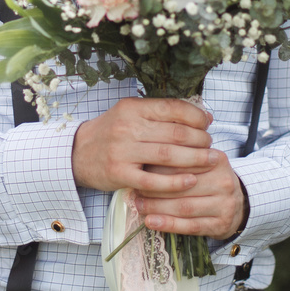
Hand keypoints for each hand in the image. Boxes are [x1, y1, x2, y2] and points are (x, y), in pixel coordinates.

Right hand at [71, 97, 214, 195]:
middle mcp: (127, 127)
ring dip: (194, 159)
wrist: (78, 153)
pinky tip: (190, 181)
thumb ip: (161, 113)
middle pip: (175, 133)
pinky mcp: (120, 174)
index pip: (172, 108)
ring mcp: (123, 151)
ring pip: (168, 155)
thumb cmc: (112, 132)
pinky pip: (153, 180)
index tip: (208, 123)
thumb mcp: (130, 113)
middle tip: (211, 145)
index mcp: (132, 108)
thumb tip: (203, 116)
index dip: (196, 116)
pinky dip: (175, 182)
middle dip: (200, 140)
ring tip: (210, 160)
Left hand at [133, 153, 247, 239]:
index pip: (182, 162)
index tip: (138, 170)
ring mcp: (224, 204)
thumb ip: (179, 158)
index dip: (157, 167)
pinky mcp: (221, 224)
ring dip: (157, 208)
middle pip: (182, 185)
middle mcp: (223, 181)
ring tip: (138, 206)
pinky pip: (190, 226)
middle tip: (134, 190)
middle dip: (154, 189)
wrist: (238, 204)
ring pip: (184, 206)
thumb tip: (144, 158)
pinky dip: (168, 225)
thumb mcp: (201, 162)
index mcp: (216, 159)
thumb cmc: (209, 180)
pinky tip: (151, 222)